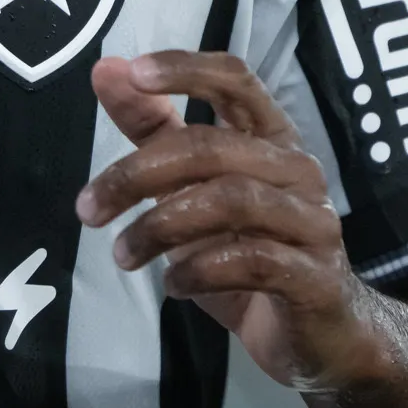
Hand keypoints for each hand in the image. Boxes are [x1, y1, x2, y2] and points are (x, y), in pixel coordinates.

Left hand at [74, 50, 391, 392]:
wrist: (319, 338)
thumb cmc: (249, 254)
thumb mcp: (191, 191)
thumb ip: (153, 131)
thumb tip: (106, 70)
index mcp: (269, 139)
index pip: (235, 81)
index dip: (186, 69)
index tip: (133, 73)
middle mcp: (297, 170)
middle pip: (212, 147)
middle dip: (137, 173)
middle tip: (88, 209)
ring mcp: (312, 223)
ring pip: (232, 199)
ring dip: (160, 226)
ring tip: (124, 255)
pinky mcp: (315, 277)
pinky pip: (252, 261)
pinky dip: (199, 270)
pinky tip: (173, 285)